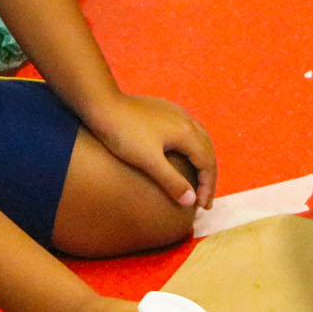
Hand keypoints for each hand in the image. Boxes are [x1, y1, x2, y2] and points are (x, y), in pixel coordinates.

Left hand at [91, 93, 217, 208]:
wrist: (103, 104)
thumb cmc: (124, 134)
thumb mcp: (148, 161)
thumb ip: (172, 181)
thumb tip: (192, 200)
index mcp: (187, 133)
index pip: (207, 163)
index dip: (207, 187)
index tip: (202, 207)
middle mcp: (187, 121)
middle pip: (208, 151)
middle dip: (208, 176)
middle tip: (205, 200)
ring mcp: (176, 113)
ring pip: (200, 139)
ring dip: (203, 161)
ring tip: (200, 180)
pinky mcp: (165, 110)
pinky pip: (189, 131)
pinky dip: (193, 148)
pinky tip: (185, 155)